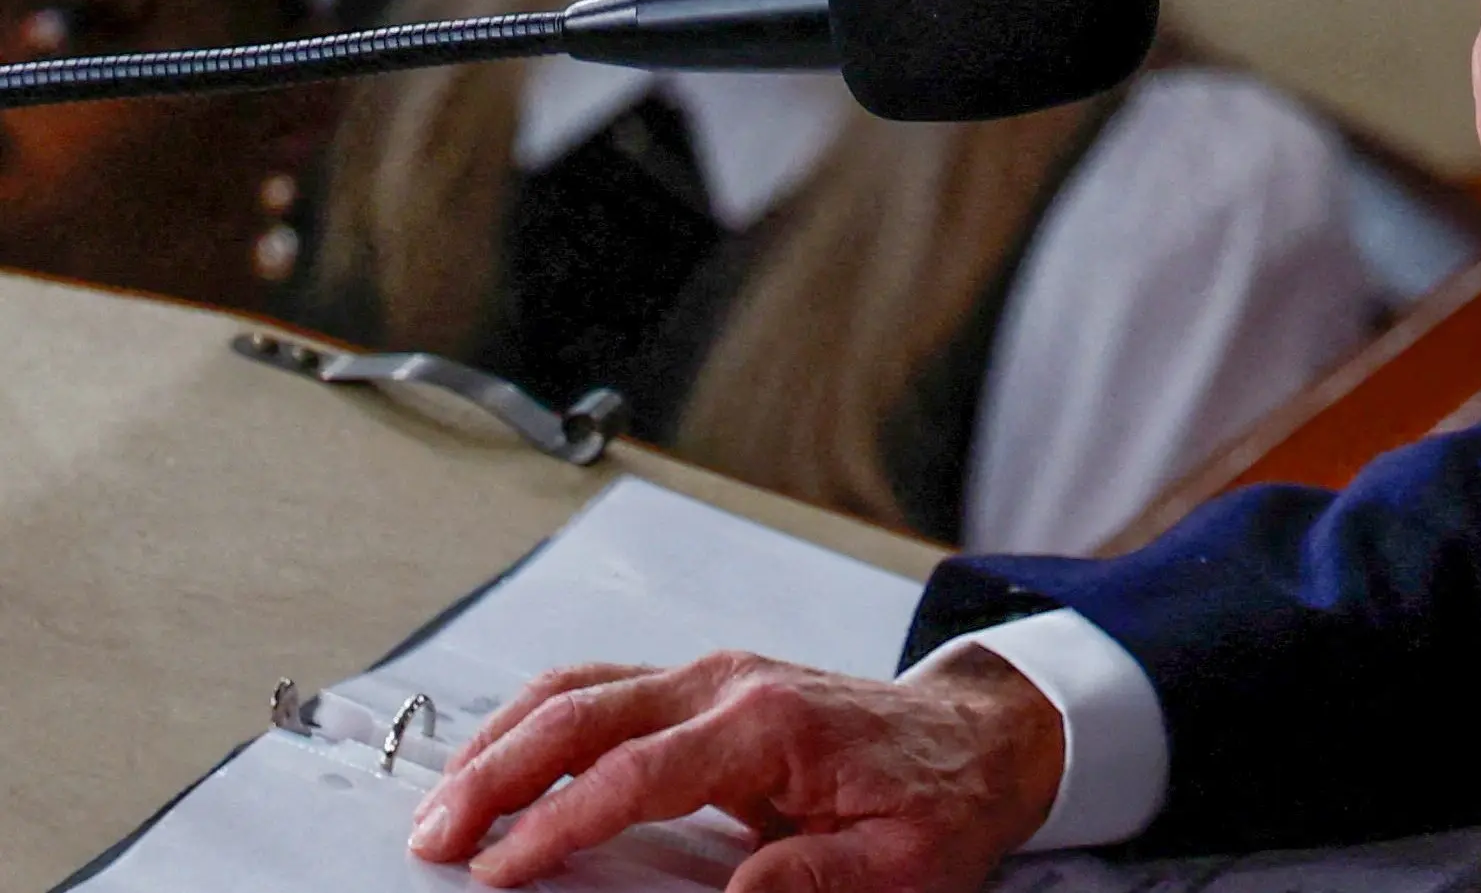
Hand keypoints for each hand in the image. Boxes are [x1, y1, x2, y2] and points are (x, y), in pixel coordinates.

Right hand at [404, 648, 1063, 890]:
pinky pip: (603, 691)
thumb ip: (813, 881)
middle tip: (430, 839)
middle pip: (583, 713)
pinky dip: (536, 723)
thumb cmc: (942, 797)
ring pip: (580, 690)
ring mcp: (715, 676)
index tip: (496, 873)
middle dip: (495, 774)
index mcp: (771, 724)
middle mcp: (731, 683)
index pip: (634, 774)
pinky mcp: (706, 686)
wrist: (982, 737)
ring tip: (441, 807)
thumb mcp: (901, 863)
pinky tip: (497, 763)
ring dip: (500, 742)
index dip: (556, 825)